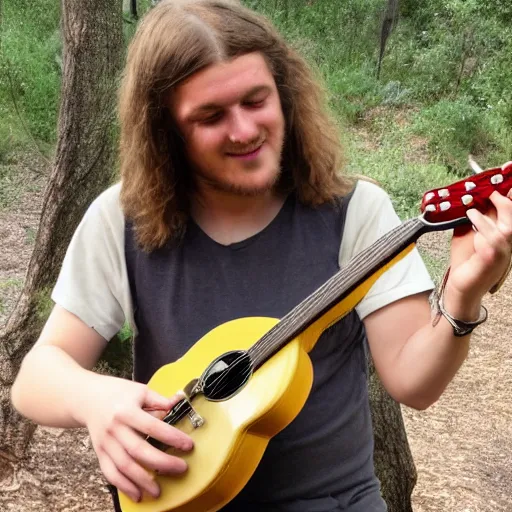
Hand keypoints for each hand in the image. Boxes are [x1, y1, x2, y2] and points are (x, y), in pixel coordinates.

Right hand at [79, 375, 193, 502]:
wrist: (87, 398)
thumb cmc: (116, 393)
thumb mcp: (140, 390)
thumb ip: (159, 400)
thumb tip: (178, 402)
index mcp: (127, 411)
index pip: (152, 426)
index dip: (171, 437)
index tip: (188, 445)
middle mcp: (115, 429)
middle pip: (139, 450)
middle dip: (162, 463)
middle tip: (181, 468)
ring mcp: (106, 443)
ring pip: (124, 466)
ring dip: (143, 481)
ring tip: (159, 490)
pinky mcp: (100, 453)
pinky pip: (111, 473)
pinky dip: (124, 486)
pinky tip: (137, 494)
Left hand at [446, 178, 511, 310]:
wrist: (461, 288)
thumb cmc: (465, 261)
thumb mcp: (467, 234)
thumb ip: (473, 218)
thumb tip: (470, 199)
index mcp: (504, 235)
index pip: (511, 211)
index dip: (509, 193)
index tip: (508, 172)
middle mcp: (507, 243)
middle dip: (505, 202)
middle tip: (490, 193)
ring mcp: (502, 253)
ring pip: (505, 228)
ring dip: (487, 217)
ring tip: (471, 211)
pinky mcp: (491, 260)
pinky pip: (491, 241)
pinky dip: (480, 228)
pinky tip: (471, 225)